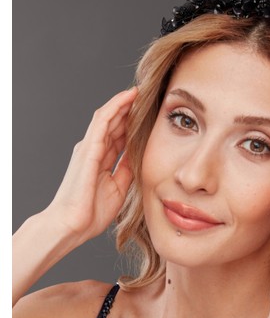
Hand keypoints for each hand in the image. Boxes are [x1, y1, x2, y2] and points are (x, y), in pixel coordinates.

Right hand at [45, 87, 137, 243]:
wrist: (72, 225)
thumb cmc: (91, 211)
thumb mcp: (118, 187)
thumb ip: (126, 169)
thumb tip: (137, 155)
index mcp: (100, 159)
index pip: (118, 134)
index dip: (132, 123)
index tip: (148, 113)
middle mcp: (93, 150)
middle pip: (113, 122)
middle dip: (128, 109)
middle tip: (146, 96)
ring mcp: (89, 147)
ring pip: (107, 117)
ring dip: (122, 103)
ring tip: (137, 92)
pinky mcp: (88, 149)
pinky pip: (102, 122)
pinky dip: (115, 108)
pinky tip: (127, 99)